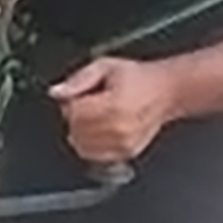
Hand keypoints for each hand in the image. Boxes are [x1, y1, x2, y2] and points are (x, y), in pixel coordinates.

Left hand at [51, 55, 180, 164]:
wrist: (166, 92)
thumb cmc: (139, 78)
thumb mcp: (106, 67)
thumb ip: (79, 79)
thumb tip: (57, 92)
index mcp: (114, 106)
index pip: (74, 114)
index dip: (71, 103)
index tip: (79, 96)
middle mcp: (119, 129)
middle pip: (76, 131)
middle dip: (75, 118)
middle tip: (88, 105)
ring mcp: (123, 144)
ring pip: (82, 147)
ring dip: (81, 133)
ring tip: (95, 117)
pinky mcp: (126, 153)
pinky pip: (95, 156)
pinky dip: (90, 145)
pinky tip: (100, 131)